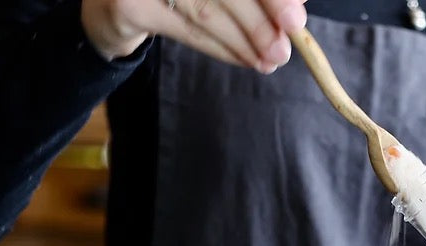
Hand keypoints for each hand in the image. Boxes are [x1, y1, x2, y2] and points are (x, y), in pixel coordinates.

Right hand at [81, 0, 306, 70]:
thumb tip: (295, 4)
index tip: (296, 15)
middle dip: (260, 17)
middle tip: (287, 46)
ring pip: (206, 10)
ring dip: (245, 39)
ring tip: (272, 59)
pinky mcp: (130, 5)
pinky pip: (186, 30)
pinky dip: (222, 48)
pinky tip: (247, 59)